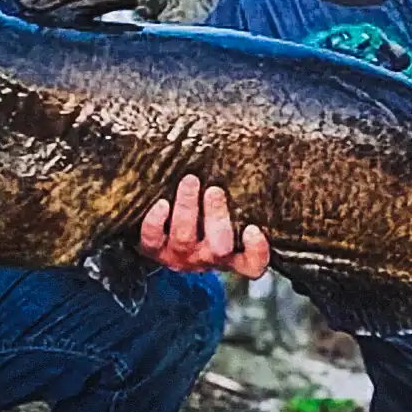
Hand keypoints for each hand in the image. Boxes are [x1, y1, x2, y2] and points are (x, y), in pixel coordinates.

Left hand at [139, 174, 269, 277]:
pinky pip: (152, 239)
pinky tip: (161, 203)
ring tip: (190, 181)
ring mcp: (179, 256)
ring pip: (185, 238)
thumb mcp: (227, 208)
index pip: (252, 264)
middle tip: (214, 190)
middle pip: (219, 248)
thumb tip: (259, 147)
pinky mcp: (154, 249)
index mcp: (231, 255)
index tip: (252, 228)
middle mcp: (207, 258)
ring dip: (188, 207)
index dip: (256, 251)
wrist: (164, 232)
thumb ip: (238, 193)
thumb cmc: (205, 213)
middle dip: (217, 217)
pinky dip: (156, 222)